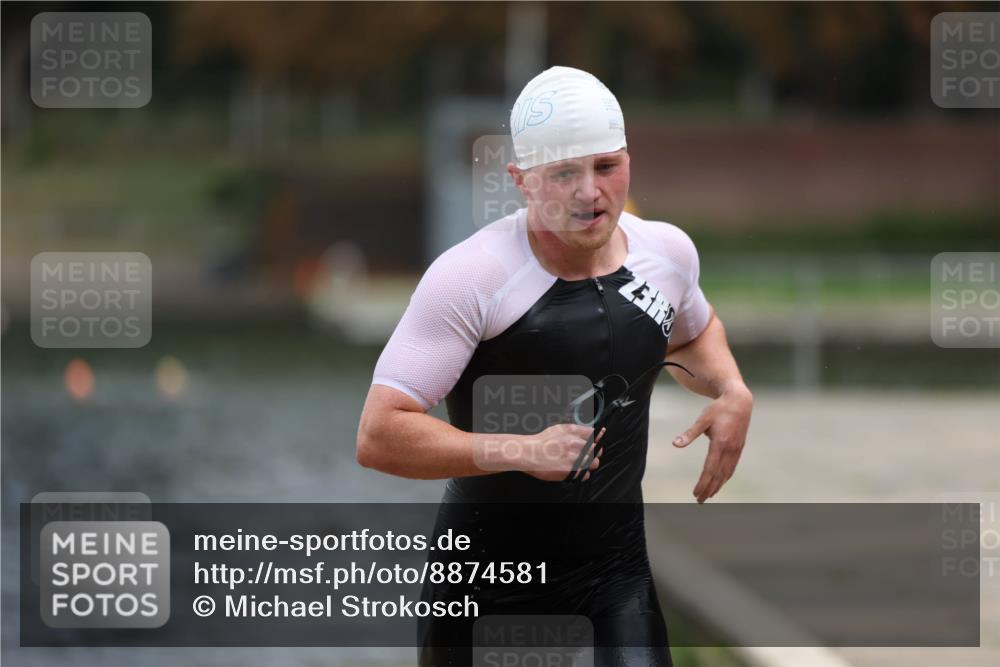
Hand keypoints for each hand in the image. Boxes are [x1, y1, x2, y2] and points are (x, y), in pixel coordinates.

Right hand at [517, 423, 606, 481]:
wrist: (529, 453)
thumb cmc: (542, 442)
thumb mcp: (559, 429)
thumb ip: (576, 430)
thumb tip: (592, 432)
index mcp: (573, 432)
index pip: (594, 435)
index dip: (597, 439)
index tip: (597, 442)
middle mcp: (575, 444)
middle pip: (596, 450)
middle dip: (593, 453)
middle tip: (585, 455)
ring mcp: (573, 458)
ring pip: (593, 463)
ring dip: (589, 464)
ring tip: (579, 463)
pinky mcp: (570, 471)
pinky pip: (585, 475)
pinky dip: (582, 474)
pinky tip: (575, 470)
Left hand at [673, 385, 751, 502]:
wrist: (739, 402)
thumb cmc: (718, 409)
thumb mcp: (702, 419)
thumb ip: (689, 433)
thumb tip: (675, 444)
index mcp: (720, 443)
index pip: (710, 469)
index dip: (703, 483)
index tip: (695, 493)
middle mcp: (730, 449)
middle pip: (718, 475)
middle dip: (708, 489)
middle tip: (699, 501)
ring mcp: (736, 450)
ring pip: (727, 473)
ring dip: (717, 486)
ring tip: (708, 496)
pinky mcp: (739, 448)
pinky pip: (732, 467)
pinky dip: (725, 478)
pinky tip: (720, 483)